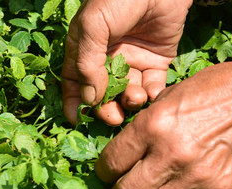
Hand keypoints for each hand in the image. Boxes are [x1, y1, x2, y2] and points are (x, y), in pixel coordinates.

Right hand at [61, 0, 192, 124]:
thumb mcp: (94, 26)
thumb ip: (88, 63)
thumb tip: (89, 99)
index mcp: (86, 48)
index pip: (75, 82)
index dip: (75, 103)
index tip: (78, 120)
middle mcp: (108, 58)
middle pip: (102, 94)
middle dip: (106, 108)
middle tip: (113, 117)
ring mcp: (132, 61)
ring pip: (127, 93)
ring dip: (129, 102)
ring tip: (135, 98)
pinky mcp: (157, 62)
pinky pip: (152, 86)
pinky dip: (152, 95)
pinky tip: (151, 94)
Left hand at [95, 43, 231, 188]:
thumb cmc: (211, 90)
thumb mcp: (167, 97)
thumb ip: (143, 128)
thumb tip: (124, 154)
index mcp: (152, 126)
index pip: (111, 164)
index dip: (104, 171)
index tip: (108, 172)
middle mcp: (170, 155)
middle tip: (125, 186)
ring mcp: (195, 176)